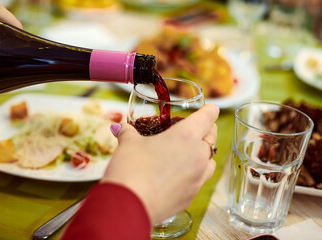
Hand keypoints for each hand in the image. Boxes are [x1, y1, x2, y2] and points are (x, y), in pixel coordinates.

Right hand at [102, 103, 218, 224]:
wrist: (128, 206)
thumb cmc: (131, 168)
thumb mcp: (128, 144)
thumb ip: (128, 132)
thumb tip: (119, 128)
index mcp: (186, 136)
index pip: (208, 117)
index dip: (210, 111)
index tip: (212, 109)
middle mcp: (198, 156)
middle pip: (212, 139)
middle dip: (207, 131)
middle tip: (196, 129)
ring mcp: (197, 179)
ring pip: (210, 162)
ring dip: (204, 155)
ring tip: (190, 153)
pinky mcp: (191, 197)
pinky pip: (199, 181)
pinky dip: (193, 174)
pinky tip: (178, 176)